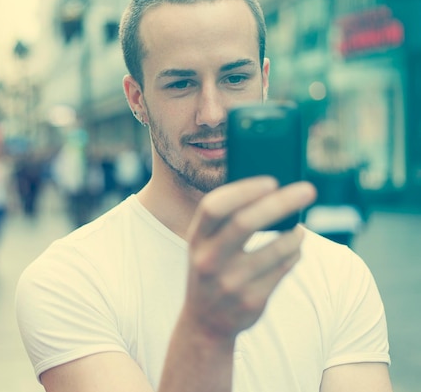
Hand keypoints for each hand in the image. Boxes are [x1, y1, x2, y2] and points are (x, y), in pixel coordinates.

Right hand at [183, 176, 315, 341]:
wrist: (204, 323)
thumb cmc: (212, 269)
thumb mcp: (206, 246)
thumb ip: (226, 222)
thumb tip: (271, 192)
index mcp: (196, 240)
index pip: (214, 207)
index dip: (242, 191)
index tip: (271, 181)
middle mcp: (208, 261)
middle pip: (245, 223)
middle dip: (280, 203)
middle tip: (307, 190)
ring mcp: (230, 283)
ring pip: (274, 249)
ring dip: (294, 235)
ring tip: (299, 228)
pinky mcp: (251, 301)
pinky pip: (283, 270)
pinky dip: (294, 254)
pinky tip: (295, 248)